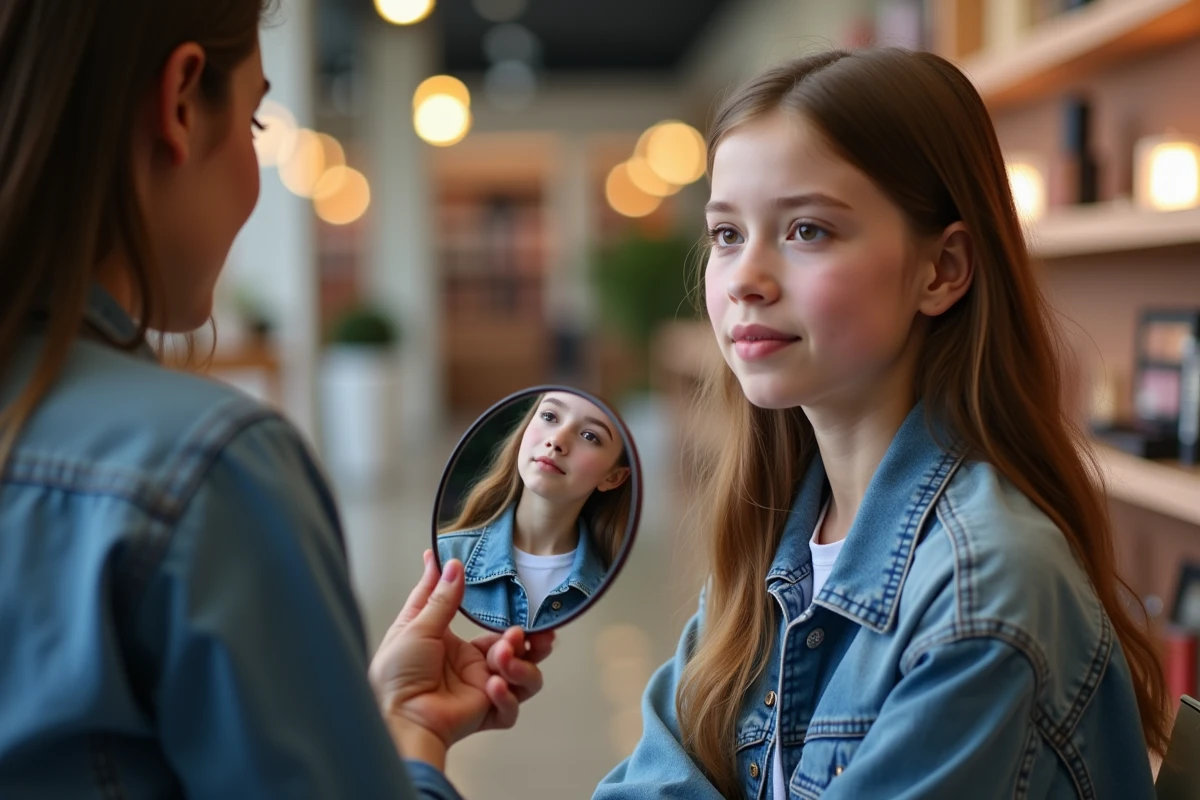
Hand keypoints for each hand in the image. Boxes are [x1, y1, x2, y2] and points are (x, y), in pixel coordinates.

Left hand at [368, 550, 554, 769]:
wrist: (398, 718)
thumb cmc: (395, 675)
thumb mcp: (416, 627)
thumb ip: (440, 597)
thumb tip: (450, 563)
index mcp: (453, 642)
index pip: (488, 620)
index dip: (504, 606)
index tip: (514, 587)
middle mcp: (473, 664)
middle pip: (518, 648)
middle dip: (530, 640)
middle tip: (532, 634)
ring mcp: (483, 688)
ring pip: (525, 676)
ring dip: (521, 666)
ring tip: (504, 658)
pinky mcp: (488, 713)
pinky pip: (512, 707)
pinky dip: (508, 697)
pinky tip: (492, 687)